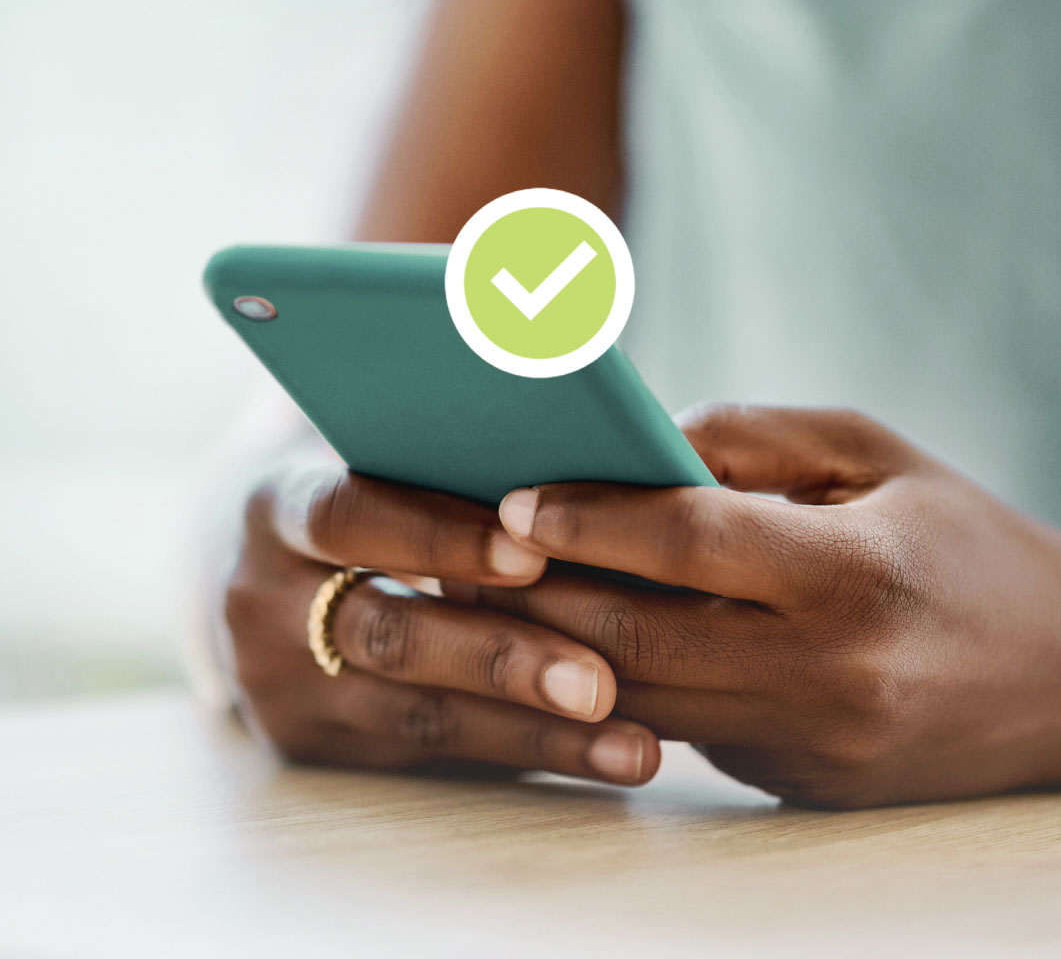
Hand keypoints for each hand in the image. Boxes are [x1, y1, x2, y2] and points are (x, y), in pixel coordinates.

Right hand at [219, 450, 660, 784]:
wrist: (266, 577)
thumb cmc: (362, 502)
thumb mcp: (372, 471)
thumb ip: (446, 478)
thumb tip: (586, 492)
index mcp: (277, 508)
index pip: (350, 516)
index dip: (439, 536)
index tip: (534, 554)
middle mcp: (263, 601)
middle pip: (387, 633)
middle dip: (500, 659)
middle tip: (598, 682)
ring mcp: (283, 685)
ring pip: (418, 714)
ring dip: (535, 731)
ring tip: (631, 746)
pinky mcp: (316, 744)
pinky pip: (433, 754)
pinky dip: (525, 752)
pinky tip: (599, 755)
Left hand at [475, 405, 1060, 807]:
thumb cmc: (959, 539)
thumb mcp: (875, 455)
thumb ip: (752, 440)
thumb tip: (637, 445)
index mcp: (852, 576)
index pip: (688, 543)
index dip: (589, 518)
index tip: (512, 498)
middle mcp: (828, 674)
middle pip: (637, 635)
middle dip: (535, 596)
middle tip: (463, 557)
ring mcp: (810, 743)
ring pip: (642, 698)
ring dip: (551, 651)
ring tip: (488, 603)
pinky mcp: (797, 779)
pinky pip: (682, 729)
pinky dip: (616, 685)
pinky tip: (572, 642)